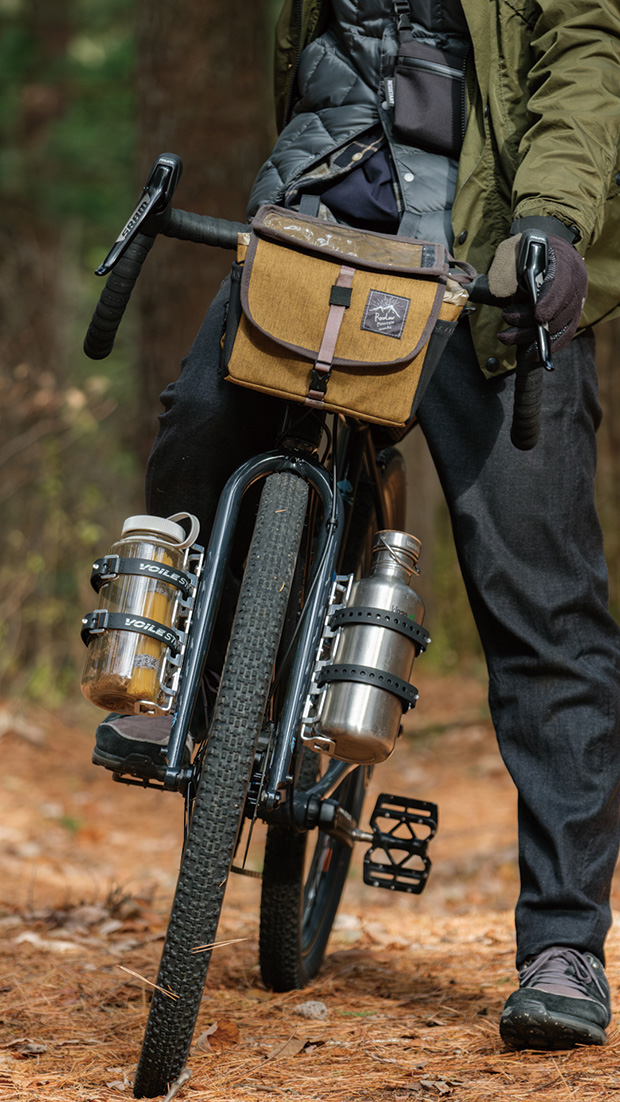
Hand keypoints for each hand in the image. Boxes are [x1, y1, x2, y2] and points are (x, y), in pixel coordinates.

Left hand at [488, 232, 587, 357]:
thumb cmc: (528, 248)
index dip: (551, 301)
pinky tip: (530, 353)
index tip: (538, 316)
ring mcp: (577, 299)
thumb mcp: (514, 248)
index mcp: (564, 261)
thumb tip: (502, 294)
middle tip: (505, 324)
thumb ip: (507, 267)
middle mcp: (576, 282)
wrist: (545, 248)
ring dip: (533, 337)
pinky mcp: (572, 314)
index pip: (563, 284)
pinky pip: (565, 334)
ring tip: (506, 338)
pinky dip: (549, 346)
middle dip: (532, 323)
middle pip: (560, 310)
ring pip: (561, 326)